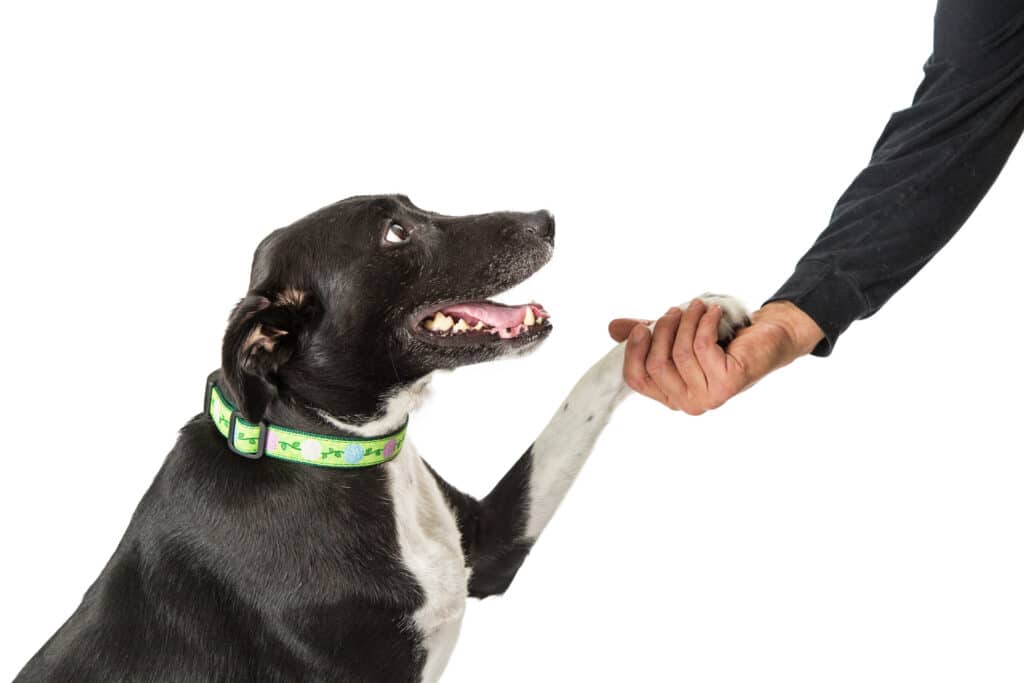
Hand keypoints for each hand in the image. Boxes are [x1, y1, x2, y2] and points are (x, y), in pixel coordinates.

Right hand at [608, 300, 823, 414]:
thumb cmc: (718, 339)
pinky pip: (701, 346)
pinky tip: (712, 313)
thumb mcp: (675, 335)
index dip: (634, 349)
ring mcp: (708, 397)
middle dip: (662, 330)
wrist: (765, 338)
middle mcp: (686, 403)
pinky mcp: (728, 384)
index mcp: (669, 395)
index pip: (635, 377)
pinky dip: (704, 323)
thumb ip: (644, 334)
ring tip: (697, 307)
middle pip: (656, 363)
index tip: (643, 326)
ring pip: (679, 353)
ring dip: (686, 322)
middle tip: (675, 310)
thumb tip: (612, 328)